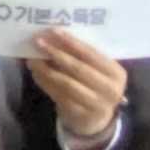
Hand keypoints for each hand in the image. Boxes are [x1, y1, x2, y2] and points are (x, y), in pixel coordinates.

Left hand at [24, 28, 129, 148]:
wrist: (95, 118)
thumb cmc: (95, 85)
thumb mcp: (97, 70)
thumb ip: (82, 55)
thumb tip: (54, 36)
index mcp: (117, 74)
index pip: (92, 54)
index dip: (72, 42)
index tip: (54, 31)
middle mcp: (110, 90)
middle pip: (78, 68)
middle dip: (56, 53)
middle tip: (38, 41)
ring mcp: (96, 105)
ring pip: (66, 83)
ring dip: (46, 69)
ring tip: (32, 58)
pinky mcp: (80, 115)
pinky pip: (58, 95)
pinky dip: (44, 82)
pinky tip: (36, 73)